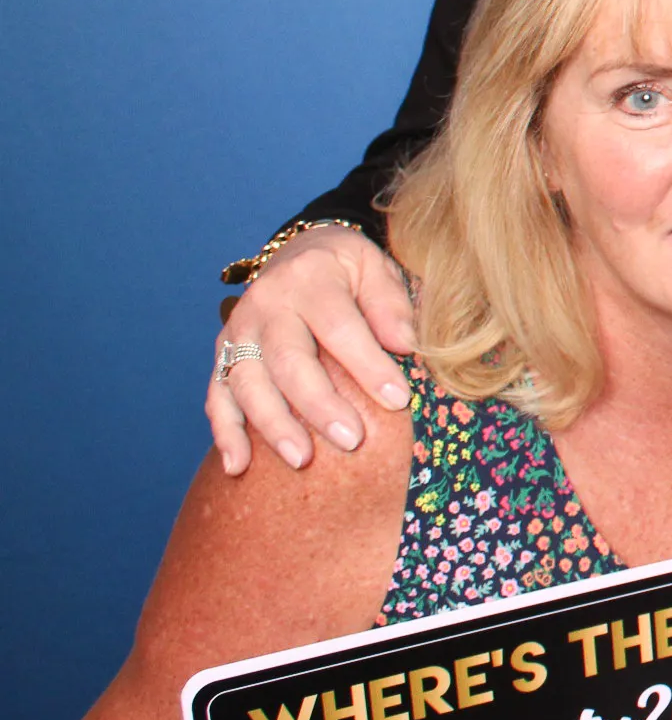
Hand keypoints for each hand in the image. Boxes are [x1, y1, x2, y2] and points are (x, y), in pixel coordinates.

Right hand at [208, 225, 416, 473]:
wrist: (299, 253)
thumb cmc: (346, 268)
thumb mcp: (375, 267)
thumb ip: (390, 304)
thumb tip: (406, 345)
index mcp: (310, 279)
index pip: (340, 327)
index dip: (368, 365)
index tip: (398, 399)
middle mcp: (266, 305)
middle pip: (289, 360)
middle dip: (319, 404)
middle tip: (352, 440)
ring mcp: (238, 332)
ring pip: (248, 382)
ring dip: (273, 424)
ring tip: (301, 459)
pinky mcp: (223, 355)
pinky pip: (217, 395)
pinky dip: (225, 433)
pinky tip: (238, 466)